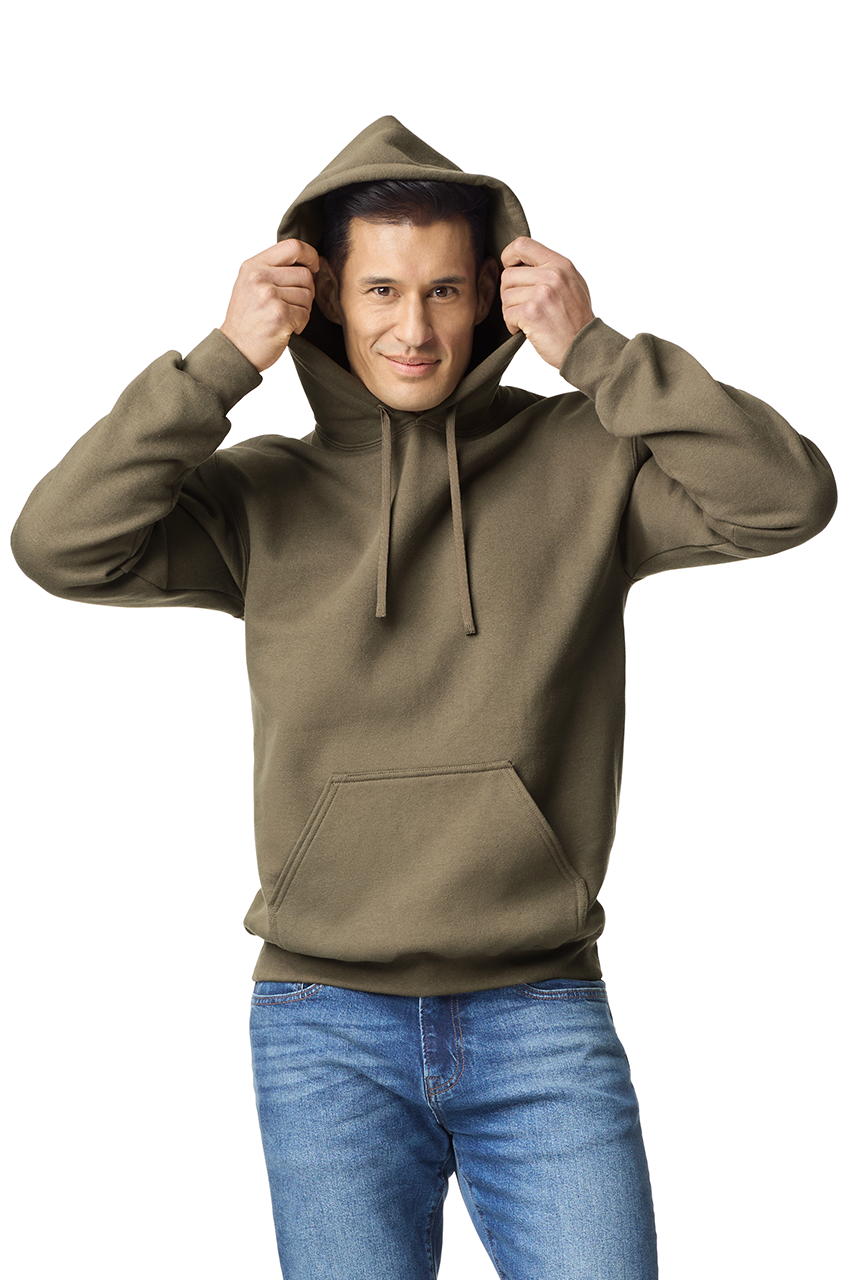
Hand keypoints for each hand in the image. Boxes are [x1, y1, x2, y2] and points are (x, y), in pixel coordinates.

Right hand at [219, 239, 319, 371]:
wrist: (235, 349)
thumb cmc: (246, 320)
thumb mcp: (250, 285)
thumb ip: (273, 270)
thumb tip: (307, 263)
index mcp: (253, 266)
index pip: (292, 246)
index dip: (310, 255)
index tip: (314, 266)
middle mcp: (259, 277)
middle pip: (305, 274)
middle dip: (306, 292)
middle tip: (292, 305)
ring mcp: (269, 295)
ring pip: (308, 295)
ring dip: (303, 310)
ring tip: (286, 318)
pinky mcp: (279, 315)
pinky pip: (305, 314)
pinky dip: (300, 324)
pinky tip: (286, 328)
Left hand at [500, 237, 594, 368]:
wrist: (585, 348)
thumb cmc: (577, 320)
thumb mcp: (573, 284)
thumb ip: (551, 270)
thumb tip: (523, 263)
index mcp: (561, 264)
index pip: (522, 244)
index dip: (509, 256)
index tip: (510, 269)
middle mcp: (552, 275)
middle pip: (508, 275)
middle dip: (510, 294)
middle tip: (521, 307)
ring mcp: (542, 293)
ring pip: (505, 296)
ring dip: (511, 311)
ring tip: (528, 320)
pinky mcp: (532, 312)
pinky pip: (507, 314)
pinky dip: (512, 325)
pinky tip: (526, 330)